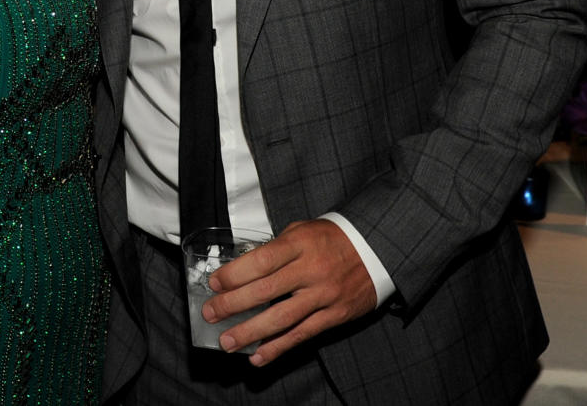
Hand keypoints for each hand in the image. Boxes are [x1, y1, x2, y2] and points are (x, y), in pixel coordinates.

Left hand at [202, 219, 376, 365]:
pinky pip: (302, 334)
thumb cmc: (331, 238)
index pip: (261, 260)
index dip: (234, 274)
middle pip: (266, 290)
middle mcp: (311, 269)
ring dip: (251, 332)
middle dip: (233, 304)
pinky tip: (259, 356)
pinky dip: (278, 347)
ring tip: (228, 342)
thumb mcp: (302, 230)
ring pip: (282, 318)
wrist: (374, 248)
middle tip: (211, 313)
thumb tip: (244, 266)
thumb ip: (275, 247)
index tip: (214, 283)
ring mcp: (323, 294)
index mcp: (299, 243)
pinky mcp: (334, 315)